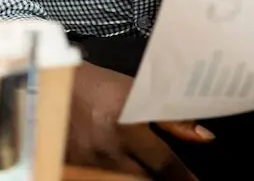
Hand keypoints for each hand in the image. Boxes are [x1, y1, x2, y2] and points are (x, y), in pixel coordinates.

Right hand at [67, 62, 204, 179]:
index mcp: (125, 126)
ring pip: (123, 180)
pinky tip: (122, 170)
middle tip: (169, 175)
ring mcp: (87, 161)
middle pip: (143, 180)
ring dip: (137, 176)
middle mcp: (106, 148)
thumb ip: (170, 119)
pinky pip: (99, 177)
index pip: (165, 164)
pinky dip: (116, 175)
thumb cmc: (96, 85)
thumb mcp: (135, 93)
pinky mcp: (72, 166)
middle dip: (160, 179)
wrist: (48, 82)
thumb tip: (205, 137)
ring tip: (144, 170)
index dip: (184, 178)